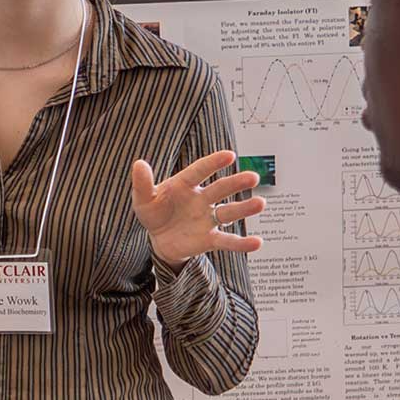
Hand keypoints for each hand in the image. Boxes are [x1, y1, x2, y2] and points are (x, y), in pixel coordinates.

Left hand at [132, 149, 267, 264]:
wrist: (159, 239)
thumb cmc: (154, 213)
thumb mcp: (143, 199)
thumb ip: (142, 183)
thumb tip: (139, 164)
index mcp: (186, 184)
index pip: (200, 171)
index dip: (213, 163)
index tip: (230, 155)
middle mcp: (202, 199)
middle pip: (221, 189)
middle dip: (236, 183)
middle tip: (253, 177)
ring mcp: (208, 218)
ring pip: (229, 212)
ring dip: (244, 208)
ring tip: (260, 204)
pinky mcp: (210, 239)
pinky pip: (227, 241)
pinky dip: (241, 243)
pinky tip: (257, 243)